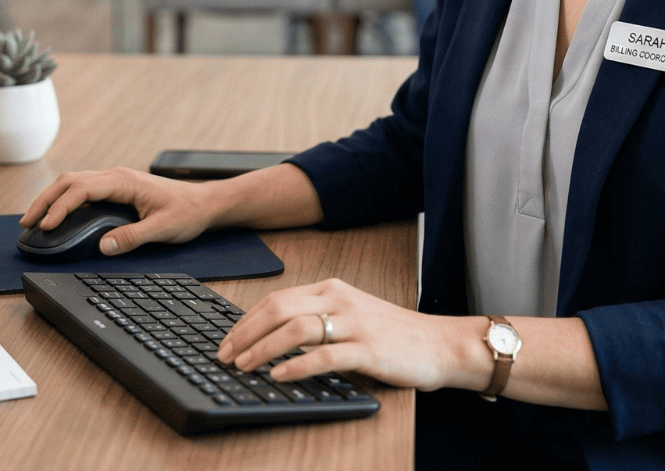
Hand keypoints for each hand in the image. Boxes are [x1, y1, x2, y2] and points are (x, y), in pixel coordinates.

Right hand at [18, 166, 219, 254]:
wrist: (204, 203)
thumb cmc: (187, 212)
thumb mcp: (163, 228)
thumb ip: (133, 237)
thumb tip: (104, 246)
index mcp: (124, 181)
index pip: (81, 189)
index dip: (60, 206)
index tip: (46, 226)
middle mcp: (116, 176)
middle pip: (69, 181)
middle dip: (45, 200)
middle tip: (27, 223)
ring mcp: (115, 181)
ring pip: (73, 182)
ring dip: (52, 198)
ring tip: (34, 219)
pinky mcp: (116, 189)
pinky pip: (82, 189)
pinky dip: (64, 199)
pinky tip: (57, 214)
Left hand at [214, 278, 486, 392]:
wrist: (439, 344)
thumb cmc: (393, 334)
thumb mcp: (351, 315)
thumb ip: (317, 318)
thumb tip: (271, 336)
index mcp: (331, 289)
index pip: (276, 299)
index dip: (246, 320)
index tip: (227, 340)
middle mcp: (339, 300)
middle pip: (278, 309)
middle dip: (245, 333)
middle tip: (225, 355)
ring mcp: (354, 323)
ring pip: (296, 329)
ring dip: (263, 348)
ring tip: (244, 365)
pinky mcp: (368, 349)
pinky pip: (324, 356)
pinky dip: (296, 365)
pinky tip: (279, 375)